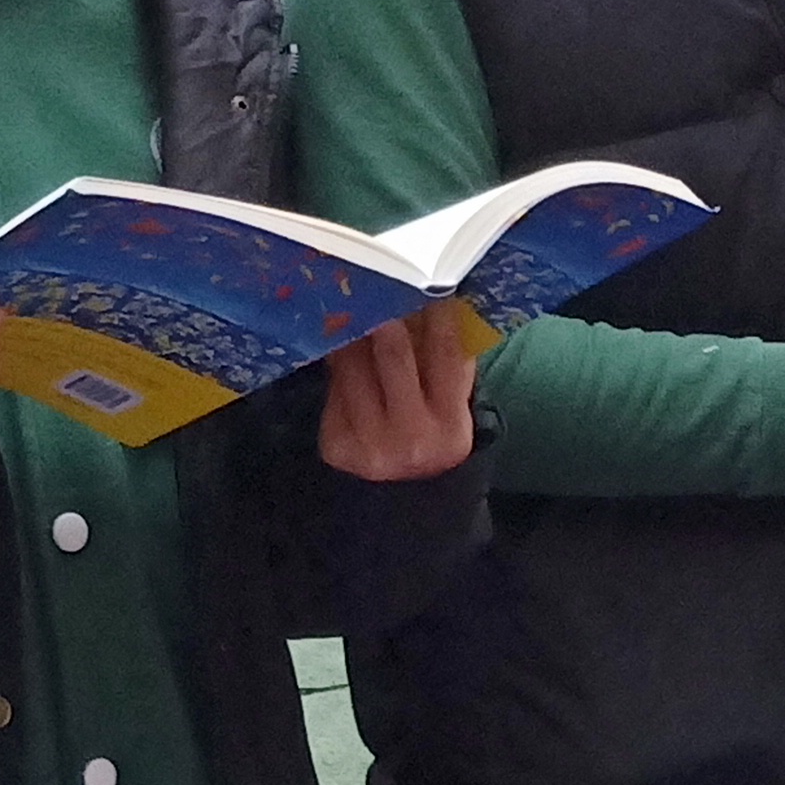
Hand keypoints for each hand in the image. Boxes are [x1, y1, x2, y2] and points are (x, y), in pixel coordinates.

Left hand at [319, 300, 479, 483]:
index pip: (446, 357)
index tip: (430, 285)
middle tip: (377, 282)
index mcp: (450, 428)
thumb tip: (435, 300)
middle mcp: (411, 440)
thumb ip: (447, 365)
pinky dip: (338, 364)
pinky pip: (334, 388)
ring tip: (352, 305)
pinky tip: (338, 344)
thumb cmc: (430, 438)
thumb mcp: (450, 409)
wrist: (400, 502)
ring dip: (353, 332)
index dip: (439, 316)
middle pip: (394, 356)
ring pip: (354, 367)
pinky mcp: (336, 445)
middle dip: (386, 314)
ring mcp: (368, 445)